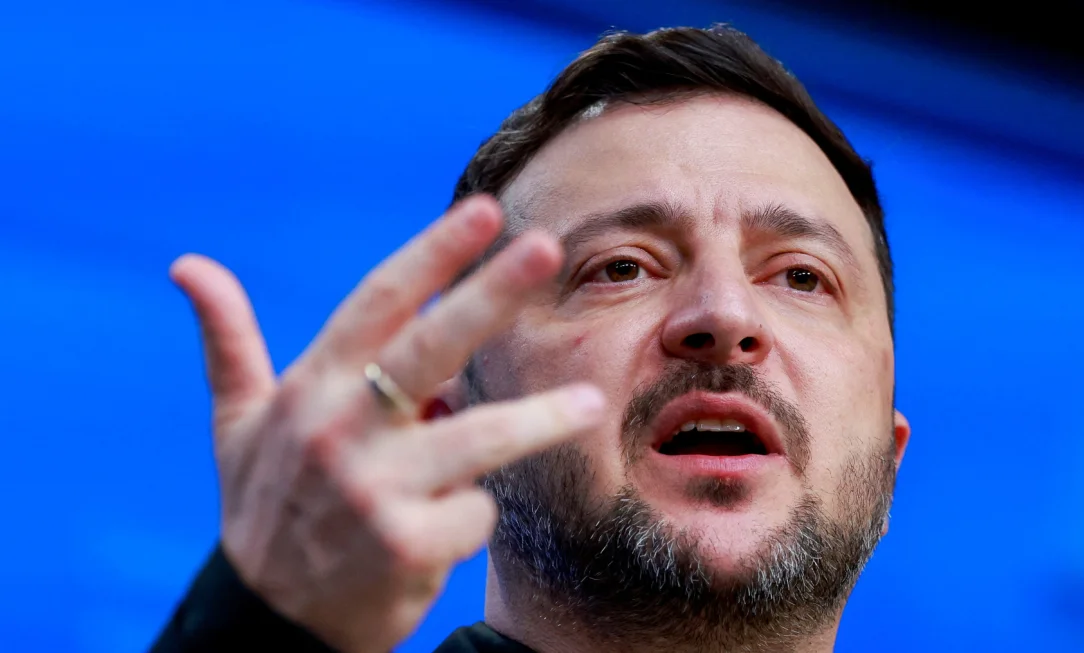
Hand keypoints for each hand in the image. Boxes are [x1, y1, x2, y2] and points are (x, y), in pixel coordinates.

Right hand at [171, 195, 604, 652]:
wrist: (267, 622)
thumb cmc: (265, 506)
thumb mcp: (237, 425)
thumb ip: (227, 342)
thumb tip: (187, 264)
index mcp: (309, 388)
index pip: (377, 302)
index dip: (433, 253)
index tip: (483, 211)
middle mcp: (338, 429)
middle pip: (430, 346)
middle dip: (491, 293)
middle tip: (547, 247)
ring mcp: (372, 488)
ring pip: (479, 437)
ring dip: (541, 419)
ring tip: (593, 402)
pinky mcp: (404, 544)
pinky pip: (475, 513)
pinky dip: (473, 516)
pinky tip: (446, 528)